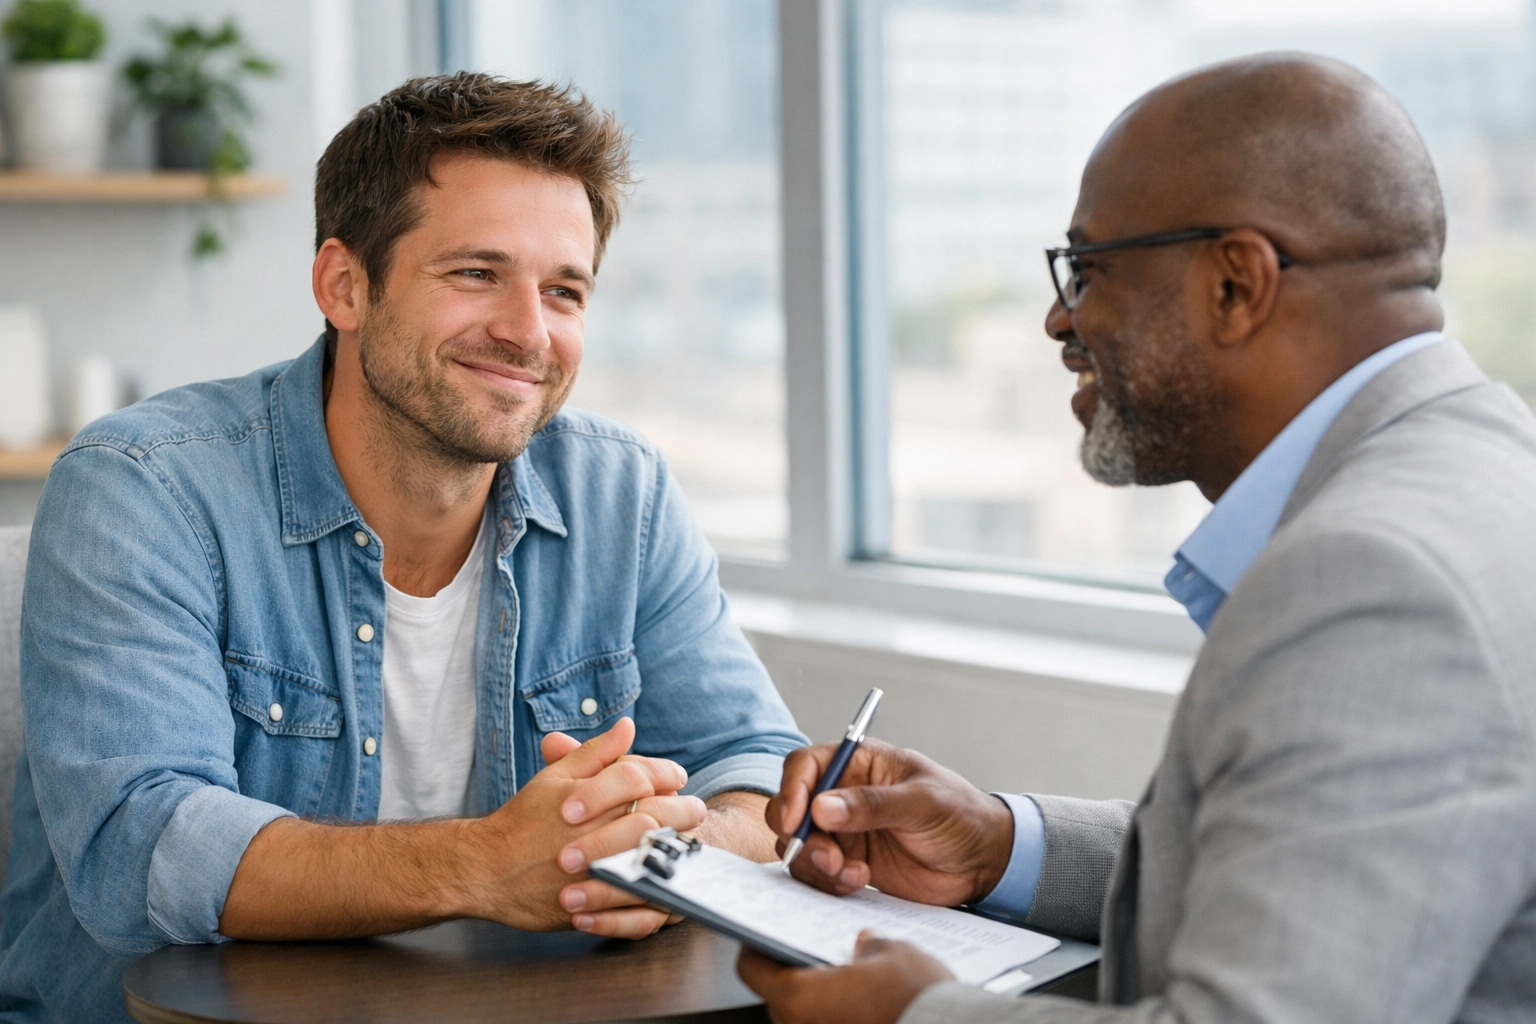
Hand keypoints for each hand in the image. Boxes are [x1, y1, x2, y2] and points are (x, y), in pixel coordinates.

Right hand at [459, 717, 706, 932]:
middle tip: (696, 809)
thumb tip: (627, 726)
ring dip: (674, 851)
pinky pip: (635, 910)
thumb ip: (595, 753)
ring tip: (688, 845)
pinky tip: (664, 884)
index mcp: (586, 799)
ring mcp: (592, 873)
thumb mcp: (555, 778)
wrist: (486, 870)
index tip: (678, 776)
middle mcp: (592, 834)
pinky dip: (654, 896)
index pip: (638, 776)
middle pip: (653, 816)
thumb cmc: (522, 820)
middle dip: (682, 810)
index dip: (663, 771)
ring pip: (648, 860)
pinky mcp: (590, 908)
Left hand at [737, 931, 952, 1023]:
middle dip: (795, 970)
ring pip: (805, 1015)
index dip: (756, 947)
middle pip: (778, 994)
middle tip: (811, 948)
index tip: (764, 934)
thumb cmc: (916, 998)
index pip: (752, 969)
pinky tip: (863, 999)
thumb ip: (869, 945)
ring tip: (844, 974)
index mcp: (800, 996)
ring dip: (820, 995)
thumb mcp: (893, 953)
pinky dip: (838, 1013)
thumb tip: (865, 943)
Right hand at [769, 739, 1013, 905]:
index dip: (792, 790)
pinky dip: (829, 882)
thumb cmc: (961, 815)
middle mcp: (843, 794)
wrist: (983, 861)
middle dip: (800, 836)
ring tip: (853, 875)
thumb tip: (822, 807)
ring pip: (801, 845)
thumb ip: (874, 804)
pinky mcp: (849, 863)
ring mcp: (844, 831)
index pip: (806, 766)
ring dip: (816, 864)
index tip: (795, 820)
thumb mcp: (923, 803)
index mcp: (860, 763)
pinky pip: (819, 873)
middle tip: (829, 858)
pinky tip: (859, 882)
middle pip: (792, 808)